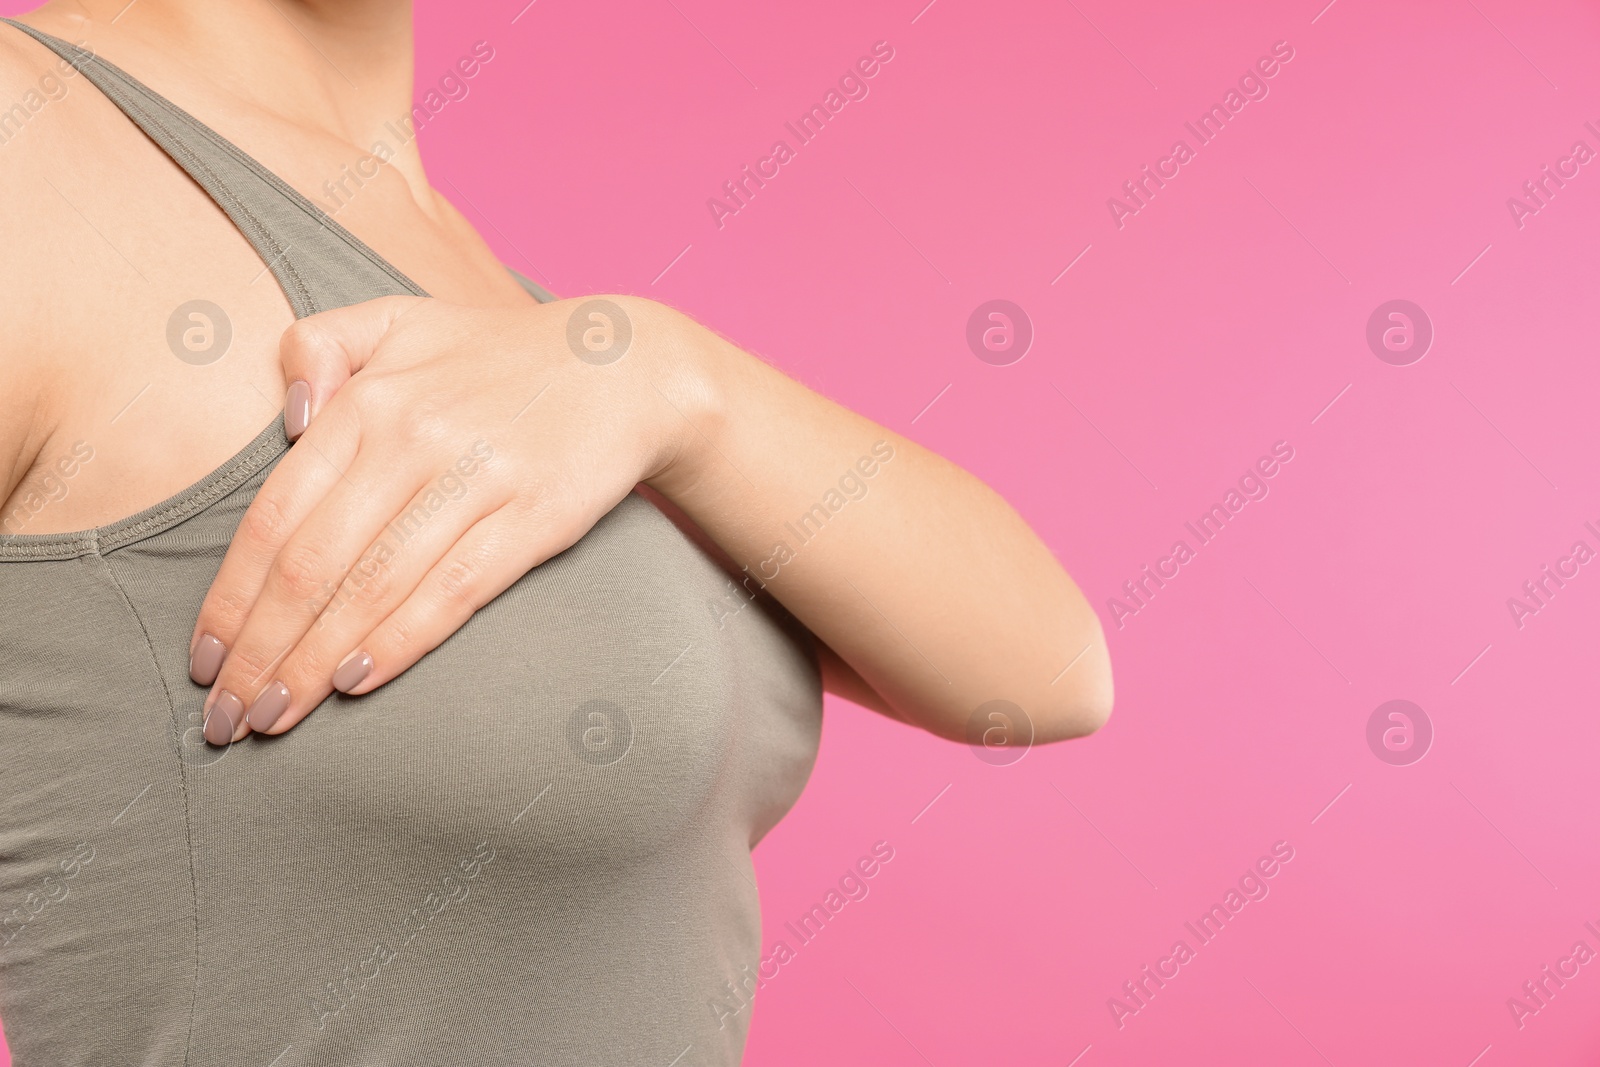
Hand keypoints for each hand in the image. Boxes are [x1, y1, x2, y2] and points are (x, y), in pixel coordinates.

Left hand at [187, 293, 707, 742]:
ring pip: (372, 587)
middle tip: (228, 717)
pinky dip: (397, 641)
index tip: (203, 661)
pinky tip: (354, 682)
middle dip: (258, 651)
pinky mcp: (534, 517)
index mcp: (371, 398)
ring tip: (275, 716)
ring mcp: (477, 478)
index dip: (229, 598)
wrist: (624, 366)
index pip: (275, 515)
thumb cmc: (499, 358)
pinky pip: (453, 591)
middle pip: (312, 564)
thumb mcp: (399, 320)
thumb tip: (287, 419)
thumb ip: (319, 346)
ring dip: (312, 662)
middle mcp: (414, 437)